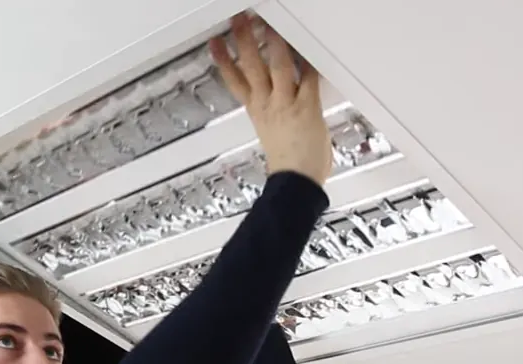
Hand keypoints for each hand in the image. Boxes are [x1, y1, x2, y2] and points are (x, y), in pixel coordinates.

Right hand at [210, 13, 331, 185]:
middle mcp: (268, 105)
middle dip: (243, 42)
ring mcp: (286, 104)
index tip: (216, 45)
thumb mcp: (273, 134)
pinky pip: (307, 77)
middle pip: (251, 67)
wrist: (295, 182)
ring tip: (264, 25)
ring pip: (277, 66)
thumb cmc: (289, 165)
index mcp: (258, 112)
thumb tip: (282, 102)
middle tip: (236, 22)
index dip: (224, 62)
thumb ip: (276, 114)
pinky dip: (306, 62)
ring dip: (271, 43)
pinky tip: (304, 48)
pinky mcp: (307, 106)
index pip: (236, 81)